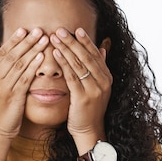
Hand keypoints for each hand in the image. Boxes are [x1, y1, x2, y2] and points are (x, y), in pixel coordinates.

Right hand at [0, 28, 47, 138]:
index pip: (2, 53)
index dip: (14, 40)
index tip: (24, 29)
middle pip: (12, 55)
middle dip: (26, 41)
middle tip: (38, 30)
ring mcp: (3, 88)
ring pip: (19, 64)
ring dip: (33, 50)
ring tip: (44, 38)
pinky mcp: (13, 97)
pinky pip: (24, 78)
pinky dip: (33, 66)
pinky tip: (41, 57)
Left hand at [50, 27, 111, 141]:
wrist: (90, 131)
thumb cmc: (89, 109)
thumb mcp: (97, 87)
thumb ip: (99, 68)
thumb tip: (102, 48)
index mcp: (106, 77)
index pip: (95, 54)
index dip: (85, 41)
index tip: (76, 29)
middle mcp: (103, 81)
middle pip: (86, 56)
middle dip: (73, 41)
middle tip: (61, 30)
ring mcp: (94, 89)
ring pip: (79, 64)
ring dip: (66, 48)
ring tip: (55, 37)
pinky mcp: (83, 97)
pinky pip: (71, 76)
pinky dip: (63, 63)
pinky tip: (55, 54)